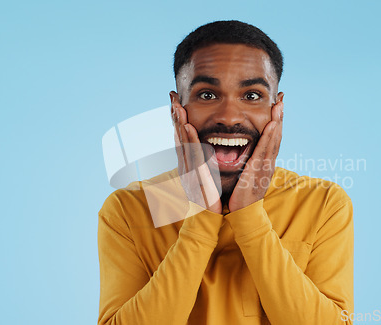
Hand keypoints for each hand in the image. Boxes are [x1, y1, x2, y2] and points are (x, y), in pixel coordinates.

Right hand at [171, 93, 221, 213]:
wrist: (207, 218)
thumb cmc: (208, 197)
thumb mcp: (204, 175)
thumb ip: (202, 162)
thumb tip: (204, 149)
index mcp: (187, 164)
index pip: (181, 138)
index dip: (177, 120)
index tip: (175, 102)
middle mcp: (184, 165)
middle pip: (178, 137)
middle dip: (175, 116)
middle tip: (172, 97)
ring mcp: (187, 171)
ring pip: (183, 143)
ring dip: (180, 124)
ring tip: (178, 107)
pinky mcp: (194, 177)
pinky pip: (192, 154)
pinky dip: (190, 140)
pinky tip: (188, 128)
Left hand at [228, 101, 282, 211]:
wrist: (243, 214)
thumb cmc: (243, 196)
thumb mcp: (248, 176)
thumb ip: (250, 164)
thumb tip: (250, 154)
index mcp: (265, 163)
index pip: (272, 139)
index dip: (275, 122)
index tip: (277, 106)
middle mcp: (268, 163)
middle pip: (276, 136)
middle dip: (279, 117)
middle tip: (281, 99)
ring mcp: (265, 167)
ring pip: (273, 141)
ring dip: (276, 122)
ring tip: (279, 106)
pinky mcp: (258, 172)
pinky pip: (264, 151)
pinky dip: (269, 137)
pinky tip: (271, 125)